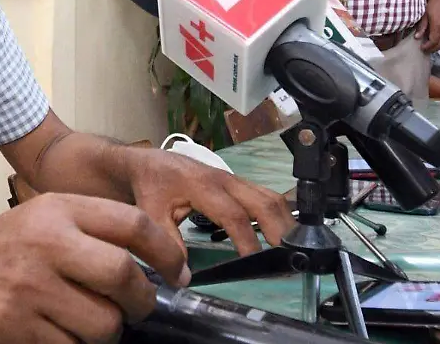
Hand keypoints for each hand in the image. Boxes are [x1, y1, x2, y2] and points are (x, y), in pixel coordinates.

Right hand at [0, 193, 188, 343]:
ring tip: (84, 323)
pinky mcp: (15, 326)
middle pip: (123, 275)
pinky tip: (54, 334)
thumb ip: (90, 232)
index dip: (166, 252)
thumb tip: (155, 266)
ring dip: (105, 332)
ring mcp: (29, 286)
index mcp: (56, 209)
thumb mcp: (39, 219)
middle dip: (141, 301)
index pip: (132, 224)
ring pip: (103, 323)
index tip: (178, 273)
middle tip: (137, 308)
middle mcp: (44, 242)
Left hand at [126, 149, 293, 256]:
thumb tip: (183, 276)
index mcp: (203, 186)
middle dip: (280, 230)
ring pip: (270, 197)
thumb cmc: (150, 187)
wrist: (148, 163)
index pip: (234, 215)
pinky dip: (278, 215)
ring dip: (284, 222)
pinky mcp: (237, 184)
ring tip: (291, 250)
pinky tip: (281, 235)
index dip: (248, 240)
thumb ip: (166, 243)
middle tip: (289, 259)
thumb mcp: (151, 214)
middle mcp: (225, 180)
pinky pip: (265, 196)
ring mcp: (234, 180)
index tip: (255, 264)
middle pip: (264, 202)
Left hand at [416, 0, 439, 53]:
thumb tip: (417, 37)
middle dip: (433, 49)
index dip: (427, 47)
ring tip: (432, 47)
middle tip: (426, 50)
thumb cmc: (434, 3)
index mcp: (438, 25)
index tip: (422, 48)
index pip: (433, 41)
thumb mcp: (424, 14)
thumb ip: (422, 27)